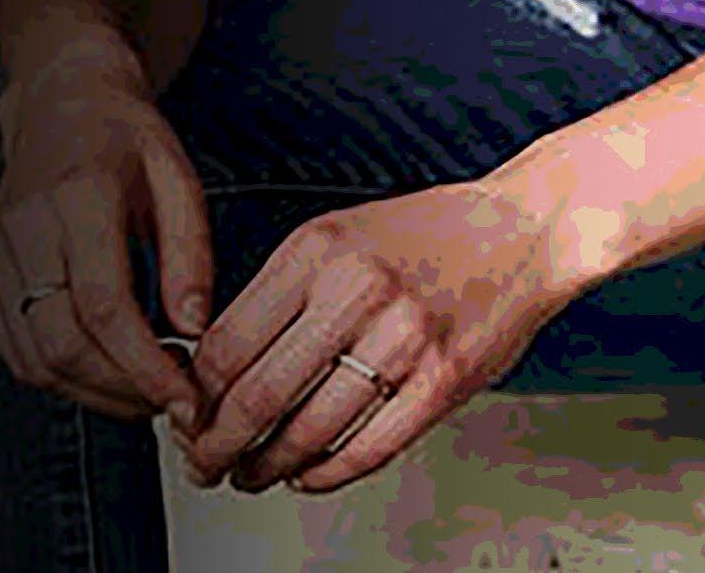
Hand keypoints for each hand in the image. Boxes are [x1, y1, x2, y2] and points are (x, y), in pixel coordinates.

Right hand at [0, 48, 210, 426]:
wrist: (60, 99)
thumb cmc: (124, 138)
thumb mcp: (177, 178)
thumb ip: (191, 254)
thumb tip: (192, 330)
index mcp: (76, 193)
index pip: (103, 305)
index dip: (144, 367)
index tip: (184, 399)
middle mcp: (23, 223)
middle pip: (61, 343)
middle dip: (122, 391)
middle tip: (169, 400)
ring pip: (33, 359)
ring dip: (93, 393)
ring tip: (142, 388)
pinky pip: (15, 349)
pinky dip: (61, 374)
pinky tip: (102, 367)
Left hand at [180, 177, 572, 494]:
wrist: (520, 229)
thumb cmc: (426, 234)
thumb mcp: (337, 234)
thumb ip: (281, 290)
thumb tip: (220, 360)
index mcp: (315, 249)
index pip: (227, 340)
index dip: (195, 394)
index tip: (184, 415)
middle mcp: (354, 290)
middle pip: (258, 393)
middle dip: (217, 444)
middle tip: (203, 462)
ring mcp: (402, 339)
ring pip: (308, 430)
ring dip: (267, 466)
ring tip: (250, 474)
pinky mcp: (442, 381)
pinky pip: (368, 447)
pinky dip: (327, 473)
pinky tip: (307, 475)